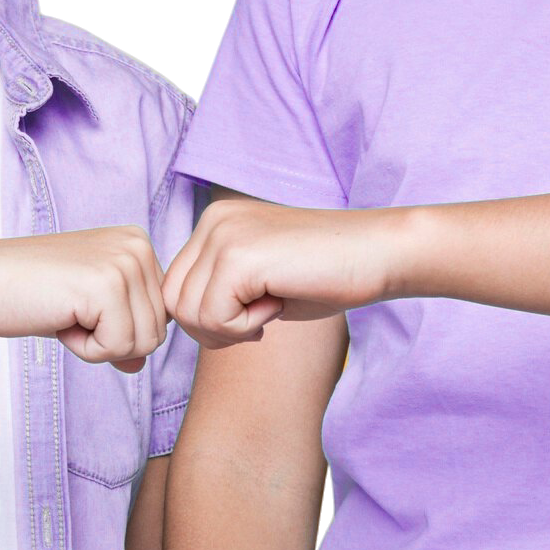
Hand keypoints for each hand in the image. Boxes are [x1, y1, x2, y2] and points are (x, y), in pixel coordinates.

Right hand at [0, 226, 167, 373]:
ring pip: (143, 344)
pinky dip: (86, 349)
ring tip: (66, 313)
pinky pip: (118, 348)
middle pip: (157, 333)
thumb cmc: (27, 292)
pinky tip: (61, 317)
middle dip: (111, 339)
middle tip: (70, 312)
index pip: (161, 316)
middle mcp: (139, 246)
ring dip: (99, 345)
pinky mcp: (107, 286)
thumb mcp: (87, 311)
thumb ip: (121, 332)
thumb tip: (141, 365)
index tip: (80, 306)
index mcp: (139, 244)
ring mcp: (125, 263)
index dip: (118, 329)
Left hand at [161, 195, 408, 348]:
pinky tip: (279, 304)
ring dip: (230, 329)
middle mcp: (212, 220)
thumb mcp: (258, 279)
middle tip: (260, 319)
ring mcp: (223, 234)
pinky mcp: (238, 256)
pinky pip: (214, 318)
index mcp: (215, 222)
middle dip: (212, 328)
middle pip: (173, 302)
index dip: (209, 318)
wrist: (377, 254)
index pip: (174, 287)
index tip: (253, 315)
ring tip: (271, 307)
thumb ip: (219, 289)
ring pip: (188, 313)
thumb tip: (180, 321)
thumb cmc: (327, 273)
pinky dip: (245, 328)